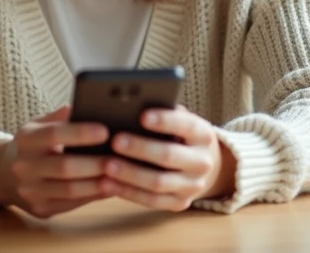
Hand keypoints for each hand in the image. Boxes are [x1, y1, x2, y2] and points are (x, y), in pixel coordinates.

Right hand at [0, 105, 114, 218]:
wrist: (4, 174)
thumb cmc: (32, 145)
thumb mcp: (38, 125)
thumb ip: (59, 117)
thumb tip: (83, 105)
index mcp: (26, 140)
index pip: (53, 134)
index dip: (80, 133)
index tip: (105, 130)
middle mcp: (24, 167)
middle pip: (63, 167)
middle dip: (94, 163)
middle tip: (120, 158)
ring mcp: (31, 191)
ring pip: (69, 190)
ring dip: (97, 184)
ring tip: (121, 176)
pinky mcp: (40, 209)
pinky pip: (71, 205)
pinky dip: (93, 197)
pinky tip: (110, 188)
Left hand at [102, 105, 235, 211]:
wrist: (201, 166)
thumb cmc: (180, 135)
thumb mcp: (179, 120)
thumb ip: (162, 113)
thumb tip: (131, 106)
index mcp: (203, 135)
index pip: (186, 125)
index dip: (164, 121)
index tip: (142, 115)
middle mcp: (202, 162)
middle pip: (169, 155)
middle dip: (140, 148)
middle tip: (115, 141)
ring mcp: (193, 186)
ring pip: (158, 182)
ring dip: (130, 174)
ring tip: (106, 164)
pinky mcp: (180, 203)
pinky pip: (151, 201)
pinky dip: (127, 192)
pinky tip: (107, 183)